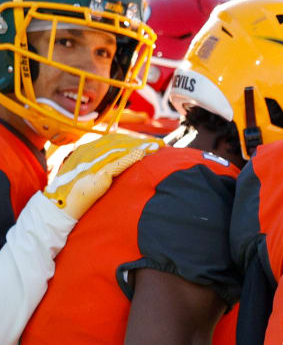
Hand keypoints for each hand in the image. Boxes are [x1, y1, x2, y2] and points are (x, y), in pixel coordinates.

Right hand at [44, 131, 160, 219]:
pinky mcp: (99, 171)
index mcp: (86, 150)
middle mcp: (89, 151)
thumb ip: (100, 166)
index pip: (113, 140)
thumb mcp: (87, 174)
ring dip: (141, 146)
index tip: (148, 142)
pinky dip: (132, 157)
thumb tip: (117, 163)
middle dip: (140, 141)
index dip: (132, 140)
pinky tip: (143, 153)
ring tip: (156, 146)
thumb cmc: (74, 192)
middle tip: (159, 144)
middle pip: (119, 141)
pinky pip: (118, 162)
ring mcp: (93, 160)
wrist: (61, 205)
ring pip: (121, 148)